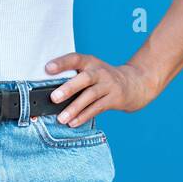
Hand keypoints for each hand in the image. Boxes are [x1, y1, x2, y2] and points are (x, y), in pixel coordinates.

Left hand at [41, 53, 160, 126]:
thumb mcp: (91, 70)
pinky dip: (84, 116)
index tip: (47, 68)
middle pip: (85, 78)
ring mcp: (109, 85)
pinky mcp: (115, 99)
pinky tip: (73, 122)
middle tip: (54, 97)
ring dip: (75, 108)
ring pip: (91, 96)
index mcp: (90, 62)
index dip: (61, 63)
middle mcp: (100, 72)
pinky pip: (98, 108)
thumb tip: (49, 91)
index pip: (75, 59)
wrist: (134, 83)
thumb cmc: (103, 78)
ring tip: (61, 118)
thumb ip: (73, 76)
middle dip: (69, 88)